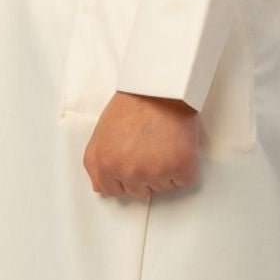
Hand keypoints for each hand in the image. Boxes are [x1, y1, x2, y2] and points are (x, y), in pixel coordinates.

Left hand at [82, 90, 200, 198]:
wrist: (159, 88)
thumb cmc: (132, 105)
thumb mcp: (100, 134)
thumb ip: (95, 164)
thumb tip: (99, 187)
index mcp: (106, 166)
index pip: (113, 191)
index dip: (124, 176)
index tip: (132, 161)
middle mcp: (129, 173)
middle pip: (140, 191)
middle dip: (145, 173)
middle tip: (149, 147)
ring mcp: (156, 172)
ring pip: (163, 186)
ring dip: (165, 169)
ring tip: (162, 142)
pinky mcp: (180, 168)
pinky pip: (184, 180)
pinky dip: (184, 166)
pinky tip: (176, 145)